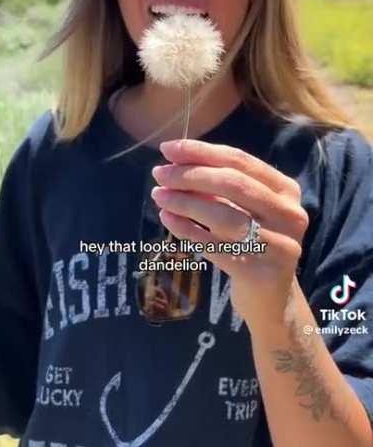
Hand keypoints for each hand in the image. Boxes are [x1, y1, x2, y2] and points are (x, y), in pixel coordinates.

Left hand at [151, 138, 308, 331]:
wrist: (270, 298)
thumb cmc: (252, 241)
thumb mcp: (244, 209)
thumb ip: (217, 186)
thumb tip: (174, 161)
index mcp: (286, 190)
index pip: (240, 161)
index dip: (202, 152)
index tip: (168, 149)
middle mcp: (289, 214)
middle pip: (232, 184)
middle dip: (190, 175)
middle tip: (159, 173)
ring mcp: (279, 244)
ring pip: (222, 215)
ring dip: (184, 202)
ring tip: (159, 195)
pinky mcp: (261, 272)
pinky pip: (215, 246)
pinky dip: (187, 230)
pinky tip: (168, 219)